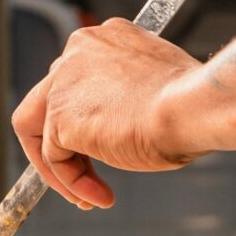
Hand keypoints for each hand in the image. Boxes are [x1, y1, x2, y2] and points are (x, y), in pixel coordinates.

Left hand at [11, 18, 204, 207]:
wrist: (193, 108)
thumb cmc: (190, 103)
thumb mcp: (158, 89)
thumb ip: (130, 97)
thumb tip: (123, 127)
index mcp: (104, 39)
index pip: (77, 79)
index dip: (85, 117)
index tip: (101, 143)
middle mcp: (77, 52)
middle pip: (48, 102)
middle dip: (66, 145)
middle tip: (87, 174)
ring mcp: (64, 83)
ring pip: (42, 133)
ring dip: (64, 171)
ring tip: (89, 196)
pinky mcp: (60, 117)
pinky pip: (54, 159)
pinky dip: (72, 183)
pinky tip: (99, 195)